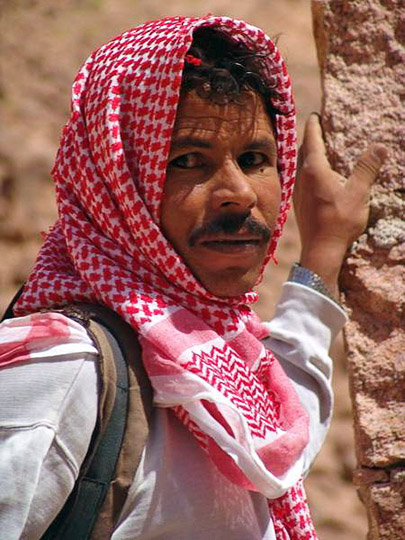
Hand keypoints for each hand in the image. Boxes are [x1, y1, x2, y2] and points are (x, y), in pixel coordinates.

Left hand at [293, 113, 386, 296]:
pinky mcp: (298, 202)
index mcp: (314, 170)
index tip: (316, 114)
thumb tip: (379, 145)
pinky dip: (308, 169)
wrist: (320, 250)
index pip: (311, 139)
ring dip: (308, 154)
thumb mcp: (358, 193)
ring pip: (300, 164)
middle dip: (310, 137)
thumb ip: (367, 168)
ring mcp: (297, 191)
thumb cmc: (339, 222)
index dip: (314, 125)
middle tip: (319, 128)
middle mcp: (301, 177)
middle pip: (303, 150)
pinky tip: (317, 176)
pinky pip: (301, 177)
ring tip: (319, 149)